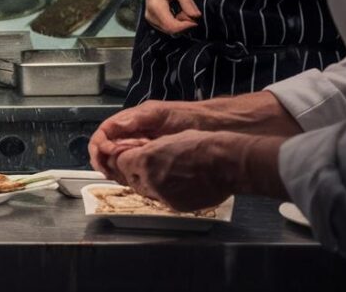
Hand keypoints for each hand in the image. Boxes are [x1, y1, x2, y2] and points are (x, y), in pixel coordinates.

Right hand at [89, 100, 210, 181]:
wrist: (212, 126)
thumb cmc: (187, 117)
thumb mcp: (160, 114)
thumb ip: (137, 119)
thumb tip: (115, 126)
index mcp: (130, 121)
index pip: (103, 133)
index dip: (98, 146)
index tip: (104, 157)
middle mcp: (131, 134)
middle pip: (105, 149)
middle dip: (103, 161)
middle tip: (109, 173)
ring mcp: (140, 147)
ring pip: (116, 160)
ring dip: (114, 169)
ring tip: (121, 178)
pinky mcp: (150, 159)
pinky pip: (132, 167)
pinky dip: (128, 174)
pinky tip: (133, 180)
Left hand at [107, 130, 255, 211]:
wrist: (226, 163)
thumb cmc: (203, 147)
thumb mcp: (168, 139)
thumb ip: (149, 150)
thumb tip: (139, 154)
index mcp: (146, 159)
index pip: (120, 162)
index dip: (124, 158)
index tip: (127, 157)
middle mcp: (151, 179)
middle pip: (130, 178)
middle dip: (135, 172)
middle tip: (147, 167)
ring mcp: (163, 195)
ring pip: (145, 191)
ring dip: (149, 183)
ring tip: (166, 174)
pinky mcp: (176, 206)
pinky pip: (162, 200)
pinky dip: (165, 193)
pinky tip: (177, 184)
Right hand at [137, 0, 200, 34]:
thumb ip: (187, 2)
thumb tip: (196, 16)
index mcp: (156, 8)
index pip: (172, 27)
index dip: (186, 25)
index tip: (195, 17)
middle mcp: (151, 16)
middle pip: (171, 30)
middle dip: (183, 23)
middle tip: (188, 10)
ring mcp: (150, 19)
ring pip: (169, 30)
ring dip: (180, 23)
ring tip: (182, 9)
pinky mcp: (152, 19)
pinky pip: (166, 26)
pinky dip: (175, 22)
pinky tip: (177, 11)